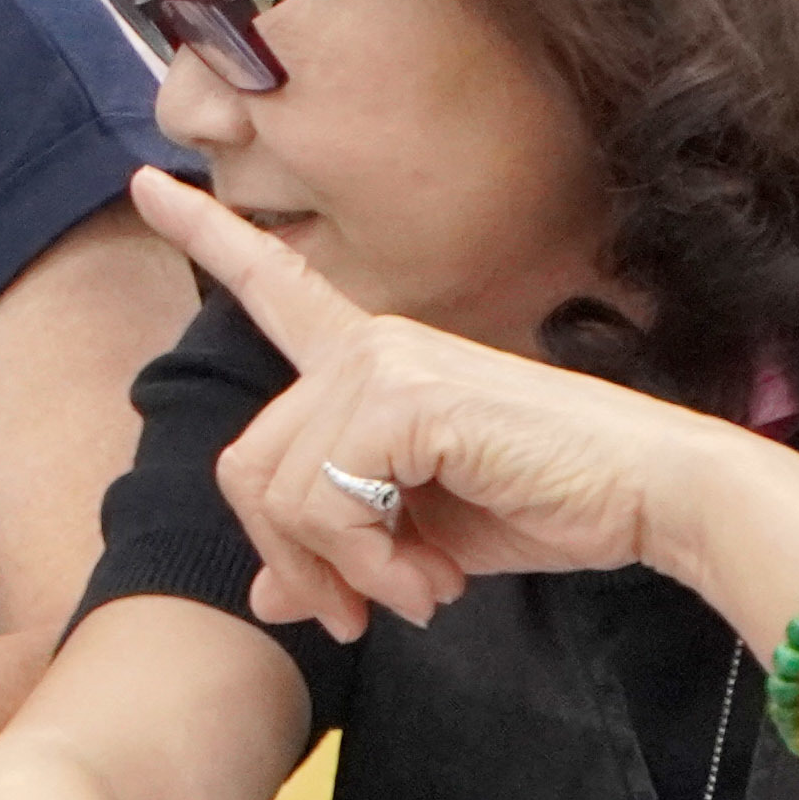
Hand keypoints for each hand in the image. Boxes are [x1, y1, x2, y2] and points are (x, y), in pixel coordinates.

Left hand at [132, 172, 798, 644]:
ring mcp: (382, 366)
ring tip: (416, 593)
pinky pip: (327, 504)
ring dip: (344, 573)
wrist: (652, 499)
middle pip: (247, 468)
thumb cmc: (549, 504)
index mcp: (369, 359)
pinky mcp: (404, 401)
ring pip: (280, 494)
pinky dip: (370, 565)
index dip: (205, 236)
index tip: (147, 182)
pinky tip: (431, 579)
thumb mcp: (419, 537)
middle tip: (358, 617)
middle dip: (294, 561)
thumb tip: (263, 596)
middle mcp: (367, 347)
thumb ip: (337, 551)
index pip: (273, 287)